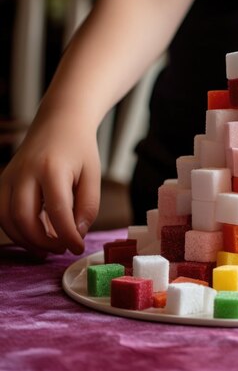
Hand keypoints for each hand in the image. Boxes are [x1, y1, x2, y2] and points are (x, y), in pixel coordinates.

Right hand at [0, 121, 100, 255]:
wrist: (60, 123)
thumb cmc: (79, 150)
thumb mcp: (93, 176)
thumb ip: (88, 206)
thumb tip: (76, 234)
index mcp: (52, 169)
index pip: (57, 211)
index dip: (67, 235)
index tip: (78, 248)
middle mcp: (25, 172)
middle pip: (23, 218)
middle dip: (42, 241)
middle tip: (62, 249)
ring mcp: (9, 176)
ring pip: (6, 219)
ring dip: (25, 240)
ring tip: (47, 248)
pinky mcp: (3, 181)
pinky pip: (2, 212)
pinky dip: (15, 229)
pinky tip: (34, 236)